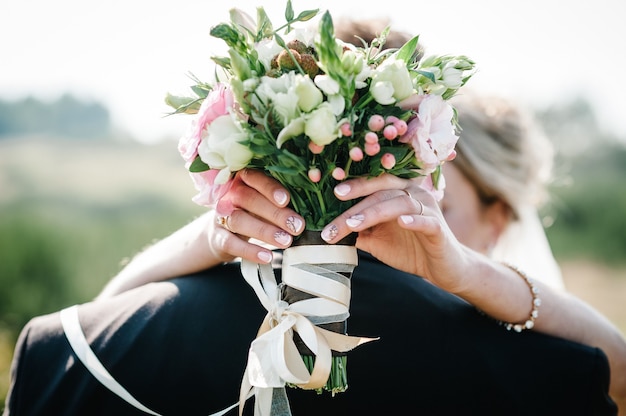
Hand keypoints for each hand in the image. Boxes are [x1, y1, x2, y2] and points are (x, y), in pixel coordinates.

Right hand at [210, 169, 304, 263]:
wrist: (223, 235)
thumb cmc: (253, 214)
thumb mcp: (265, 203)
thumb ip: (281, 201)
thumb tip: (310, 206)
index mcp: (243, 181)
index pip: (254, 178)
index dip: (270, 188)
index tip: (286, 200)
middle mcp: (229, 195)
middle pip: (248, 199)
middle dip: (275, 213)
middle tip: (297, 226)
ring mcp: (221, 217)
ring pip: (239, 220)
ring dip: (265, 231)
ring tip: (286, 241)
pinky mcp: (218, 238)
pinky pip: (231, 243)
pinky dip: (250, 251)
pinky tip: (268, 257)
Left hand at [320, 173, 471, 292]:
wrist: (442, 269)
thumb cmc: (409, 249)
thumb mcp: (377, 239)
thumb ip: (357, 230)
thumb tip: (328, 228)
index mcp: (399, 192)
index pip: (374, 182)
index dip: (355, 184)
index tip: (333, 191)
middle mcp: (414, 194)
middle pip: (383, 190)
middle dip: (357, 202)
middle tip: (335, 213)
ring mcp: (428, 209)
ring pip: (400, 203)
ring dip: (375, 212)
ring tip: (354, 224)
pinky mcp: (439, 228)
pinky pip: (426, 221)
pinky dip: (413, 220)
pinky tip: (401, 222)